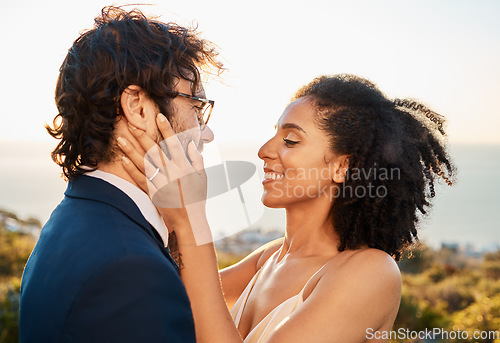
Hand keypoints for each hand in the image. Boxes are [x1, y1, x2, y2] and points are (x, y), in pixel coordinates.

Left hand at [118, 113, 211, 244]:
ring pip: (143, 163)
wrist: (190, 220)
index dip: (166, 129)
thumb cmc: (197, 198)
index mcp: (183, 166)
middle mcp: (171, 172)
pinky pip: (139, 179)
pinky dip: (131, 169)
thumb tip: (190, 145)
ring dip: (131, 150)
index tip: (159, 116)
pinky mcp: (152, 193)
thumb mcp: (203, 178)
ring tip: (120, 139)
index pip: (173, 143)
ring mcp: (160, 183)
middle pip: (153, 150)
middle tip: (132, 123)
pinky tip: (123, 159)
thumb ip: (197, 160)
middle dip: (142, 136)